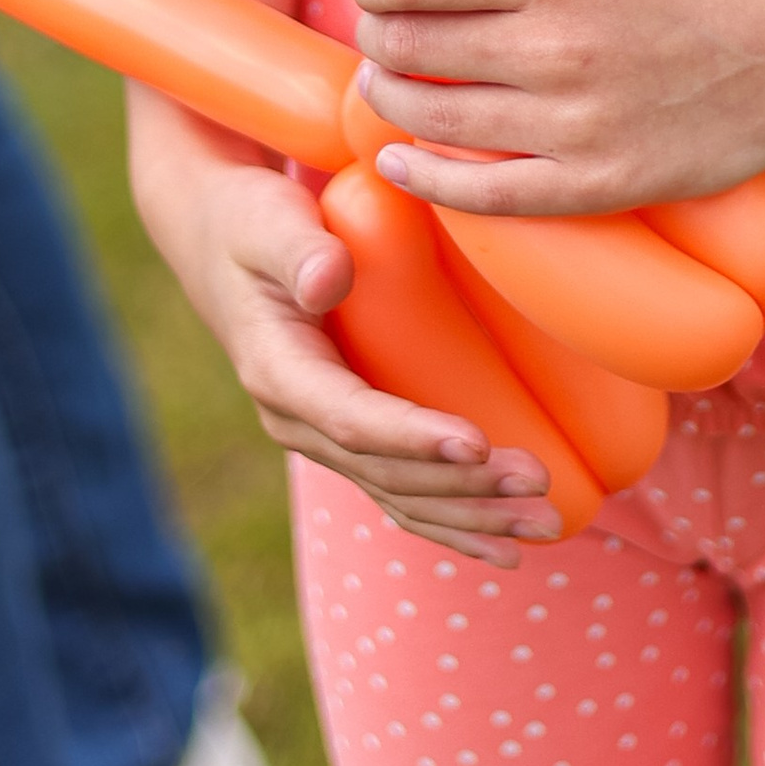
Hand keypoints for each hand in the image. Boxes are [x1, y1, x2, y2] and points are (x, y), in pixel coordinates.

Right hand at [124, 86, 561, 563]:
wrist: (220, 241)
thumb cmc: (251, 221)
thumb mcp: (265, 223)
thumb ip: (297, 249)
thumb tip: (327, 280)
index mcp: (278, 372)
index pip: (351, 420)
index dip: (413, 439)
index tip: (478, 444)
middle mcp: (296, 419)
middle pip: (387, 472)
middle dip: (464, 486)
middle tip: (537, 484)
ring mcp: (321, 436)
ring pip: (400, 495)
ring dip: (471, 515)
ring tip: (544, 523)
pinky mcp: (346, 435)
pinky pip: (399, 493)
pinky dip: (450, 522)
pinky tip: (502, 544)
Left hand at [347, 0, 764, 218]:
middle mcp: (557, 46)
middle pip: (412, 47)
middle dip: (378, 39)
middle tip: (379, 36)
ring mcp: (576, 122)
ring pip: (435, 118)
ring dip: (390, 101)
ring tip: (385, 88)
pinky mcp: (598, 184)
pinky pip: (485, 194)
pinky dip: (426, 180)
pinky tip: (400, 162)